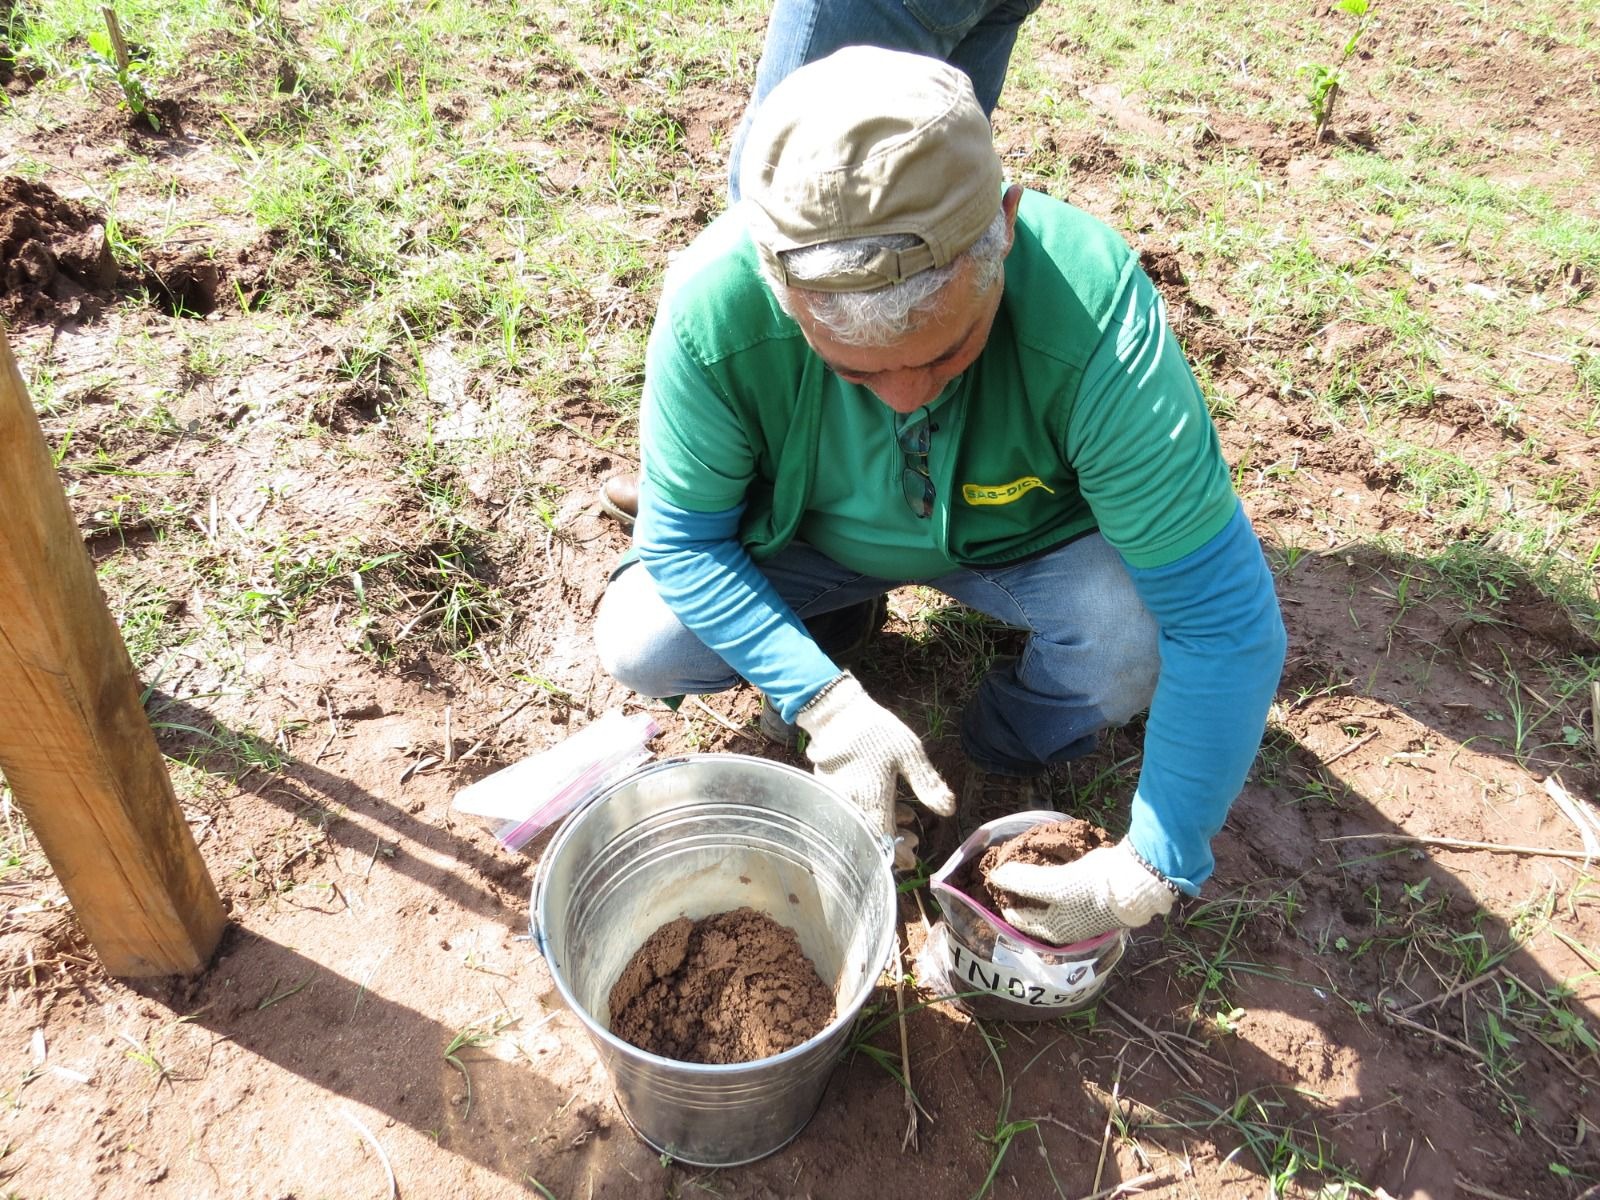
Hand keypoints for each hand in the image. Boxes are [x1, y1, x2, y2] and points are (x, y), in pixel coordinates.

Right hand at [796, 672, 954, 863]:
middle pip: (871, 837)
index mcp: (872, 802)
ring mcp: (838, 798)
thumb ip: (928, 784)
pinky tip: (887, 801)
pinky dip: (870, 811)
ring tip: (907, 818)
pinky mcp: (830, 788)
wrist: (836, 712)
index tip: (912, 860)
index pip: (883, 842)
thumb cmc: (876, 732)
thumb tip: (949, 810)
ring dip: (885, 825)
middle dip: (894, 842)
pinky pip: (852, 809)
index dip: (898, 855)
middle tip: (913, 841)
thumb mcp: (909, 753)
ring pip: (862, 823)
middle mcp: (852, 806)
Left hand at [987, 838, 1177, 945]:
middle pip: (1035, 912)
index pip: (1018, 919)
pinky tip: (1054, 868)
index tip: (996, 879)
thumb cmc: (1092, 888)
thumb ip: (1024, 881)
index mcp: (1054, 930)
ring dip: (1038, 888)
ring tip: (1028, 868)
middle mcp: (1066, 928)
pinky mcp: (1094, 901)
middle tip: (1009, 873)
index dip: (1004, 899)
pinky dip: (1055, 882)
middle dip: (1021, 894)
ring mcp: (1082, 916)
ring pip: (1050, 902)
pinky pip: (1066, 893)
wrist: (1136, 882)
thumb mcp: (1054, 884)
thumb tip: (995, 876)